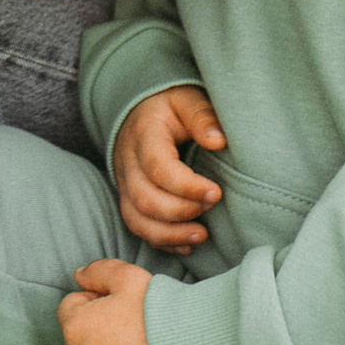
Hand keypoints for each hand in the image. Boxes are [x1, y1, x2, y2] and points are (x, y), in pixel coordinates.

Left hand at [58, 259, 169, 344]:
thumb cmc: (159, 315)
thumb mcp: (130, 277)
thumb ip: (99, 271)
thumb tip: (78, 276)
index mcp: (76, 326)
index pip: (71, 308)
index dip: (96, 303)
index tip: (122, 309)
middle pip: (82, 341)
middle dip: (101, 334)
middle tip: (136, 333)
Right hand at [111, 85, 225, 250]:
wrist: (143, 109)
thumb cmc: (171, 106)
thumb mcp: (188, 99)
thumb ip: (202, 116)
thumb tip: (219, 141)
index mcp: (144, 134)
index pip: (157, 166)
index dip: (186, 186)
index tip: (216, 192)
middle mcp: (128, 161)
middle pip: (144, 198)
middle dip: (181, 211)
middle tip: (212, 207)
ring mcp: (125, 183)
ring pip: (136, 218)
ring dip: (169, 234)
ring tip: (201, 236)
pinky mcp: (129, 198)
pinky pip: (137, 227)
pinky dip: (161, 241)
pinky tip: (186, 245)